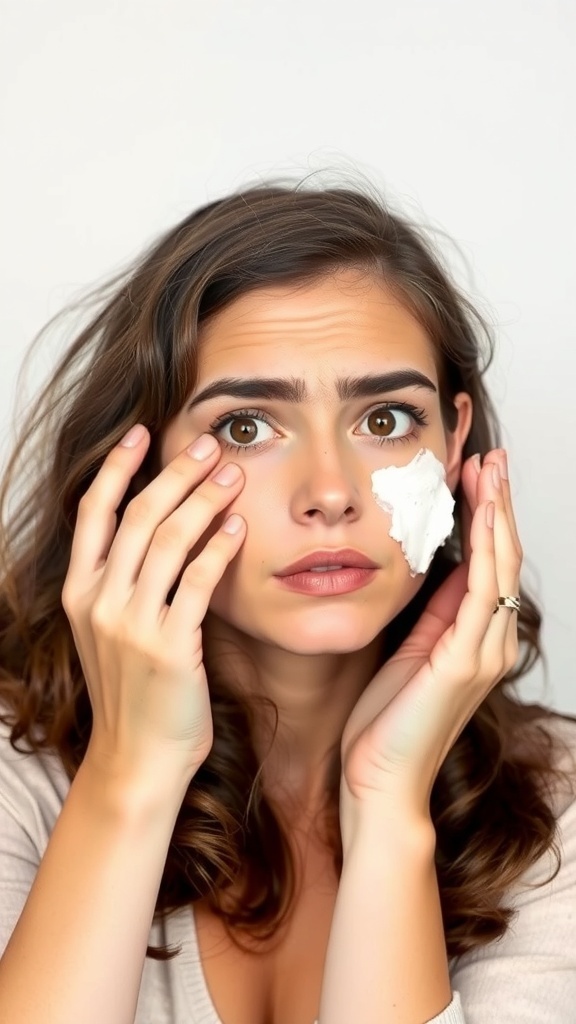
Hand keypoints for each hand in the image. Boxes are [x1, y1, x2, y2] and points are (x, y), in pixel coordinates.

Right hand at [61, 426, 245, 792]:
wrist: (138, 758)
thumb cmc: (134, 692)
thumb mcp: (111, 631)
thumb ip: (125, 583)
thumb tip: (161, 527)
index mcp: (80, 592)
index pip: (94, 513)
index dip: (118, 468)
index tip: (141, 434)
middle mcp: (99, 602)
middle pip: (139, 516)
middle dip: (175, 473)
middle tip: (207, 444)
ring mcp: (132, 624)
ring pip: (170, 540)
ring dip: (204, 500)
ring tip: (231, 475)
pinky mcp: (169, 646)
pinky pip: (198, 582)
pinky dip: (220, 549)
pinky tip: (238, 527)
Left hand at [340, 449, 521, 824]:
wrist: (378, 782)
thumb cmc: (386, 724)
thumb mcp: (411, 652)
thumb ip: (435, 613)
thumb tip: (445, 568)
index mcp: (475, 640)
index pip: (490, 564)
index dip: (487, 517)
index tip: (476, 474)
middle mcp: (490, 643)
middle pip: (504, 555)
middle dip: (498, 502)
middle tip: (491, 456)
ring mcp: (483, 653)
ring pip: (501, 565)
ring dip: (496, 512)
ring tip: (488, 468)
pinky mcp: (465, 662)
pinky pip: (481, 592)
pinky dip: (485, 547)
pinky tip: (481, 513)